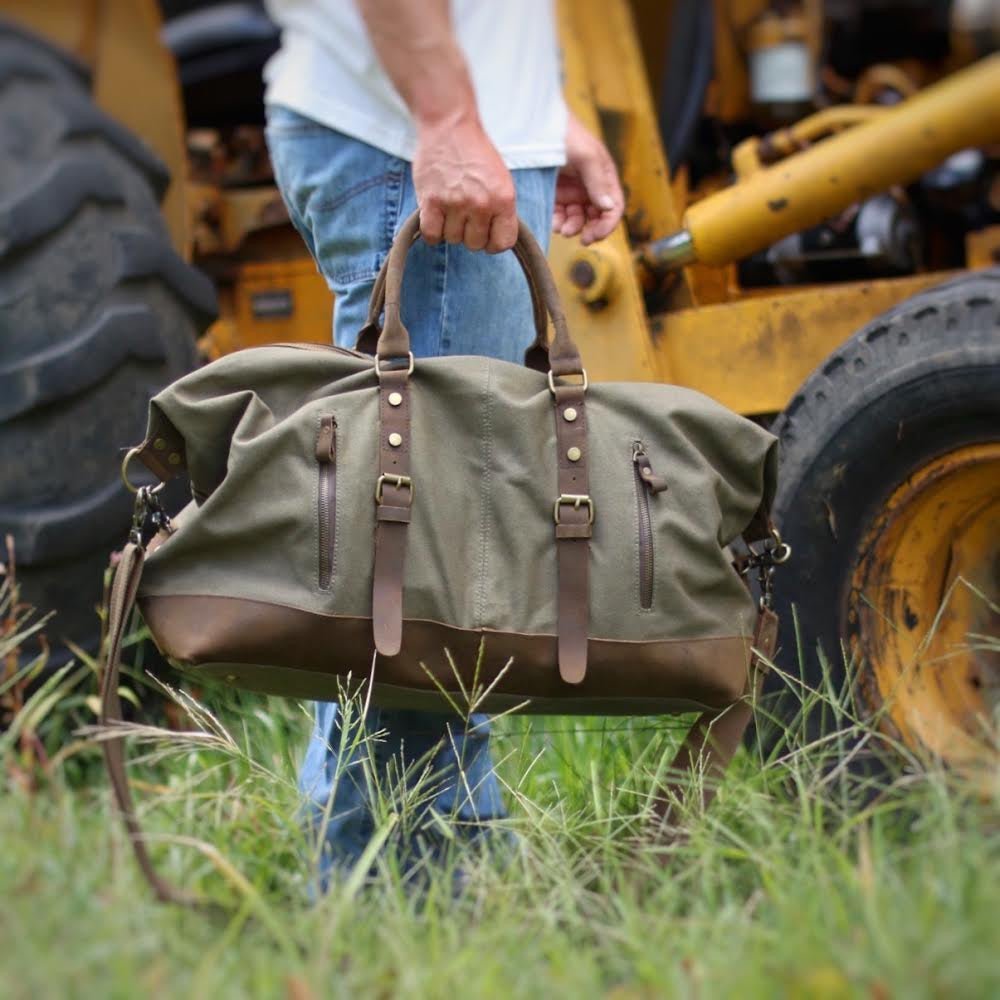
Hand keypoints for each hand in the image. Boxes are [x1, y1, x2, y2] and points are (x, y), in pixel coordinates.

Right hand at [413, 114, 517, 252]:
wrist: (450, 125)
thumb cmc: (476, 153)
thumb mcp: (501, 180)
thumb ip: (500, 210)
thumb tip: (495, 240)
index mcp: (503, 199)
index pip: (502, 243)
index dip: (493, 242)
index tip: (486, 233)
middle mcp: (481, 204)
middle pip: (475, 244)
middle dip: (469, 233)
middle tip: (464, 214)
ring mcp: (455, 204)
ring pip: (453, 239)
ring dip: (450, 228)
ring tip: (450, 207)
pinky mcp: (431, 201)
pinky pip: (432, 235)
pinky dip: (433, 231)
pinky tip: (435, 216)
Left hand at [553, 112, 623, 244]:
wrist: (537, 125)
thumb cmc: (566, 135)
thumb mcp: (586, 156)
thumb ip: (598, 182)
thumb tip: (608, 207)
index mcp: (604, 177)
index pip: (614, 207)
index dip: (607, 224)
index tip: (595, 235)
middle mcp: (591, 187)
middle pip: (597, 217)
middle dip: (589, 229)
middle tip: (580, 238)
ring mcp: (572, 191)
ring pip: (578, 219)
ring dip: (573, 228)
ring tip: (562, 228)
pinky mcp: (555, 195)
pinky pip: (561, 215)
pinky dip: (559, 222)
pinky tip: (554, 222)